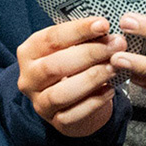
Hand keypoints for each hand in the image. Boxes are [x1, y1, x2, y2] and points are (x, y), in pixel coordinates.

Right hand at [17, 16, 127, 138]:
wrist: (73, 101)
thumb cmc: (73, 66)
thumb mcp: (72, 48)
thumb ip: (84, 40)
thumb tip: (107, 31)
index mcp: (30, 52)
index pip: (51, 38)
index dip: (79, 30)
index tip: (103, 24)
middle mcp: (29, 78)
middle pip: (55, 66)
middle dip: (89, 53)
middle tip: (116, 45)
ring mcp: (40, 102)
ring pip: (62, 93)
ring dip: (91, 78)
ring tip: (114, 67)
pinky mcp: (55, 121)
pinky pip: (74, 114)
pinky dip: (94, 102)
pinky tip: (110, 90)